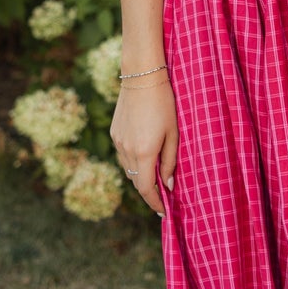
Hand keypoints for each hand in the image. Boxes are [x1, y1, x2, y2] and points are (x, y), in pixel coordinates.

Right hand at [110, 73, 177, 215]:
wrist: (142, 77)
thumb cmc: (164, 104)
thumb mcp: (173, 134)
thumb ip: (170, 161)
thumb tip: (168, 185)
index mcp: (144, 152)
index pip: (146, 188)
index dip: (154, 202)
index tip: (163, 211)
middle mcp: (127, 150)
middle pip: (136, 180)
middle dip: (148, 190)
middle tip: (162, 195)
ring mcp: (118, 141)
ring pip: (128, 169)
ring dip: (140, 175)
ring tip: (154, 175)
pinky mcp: (114, 132)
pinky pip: (123, 155)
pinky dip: (133, 161)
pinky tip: (144, 155)